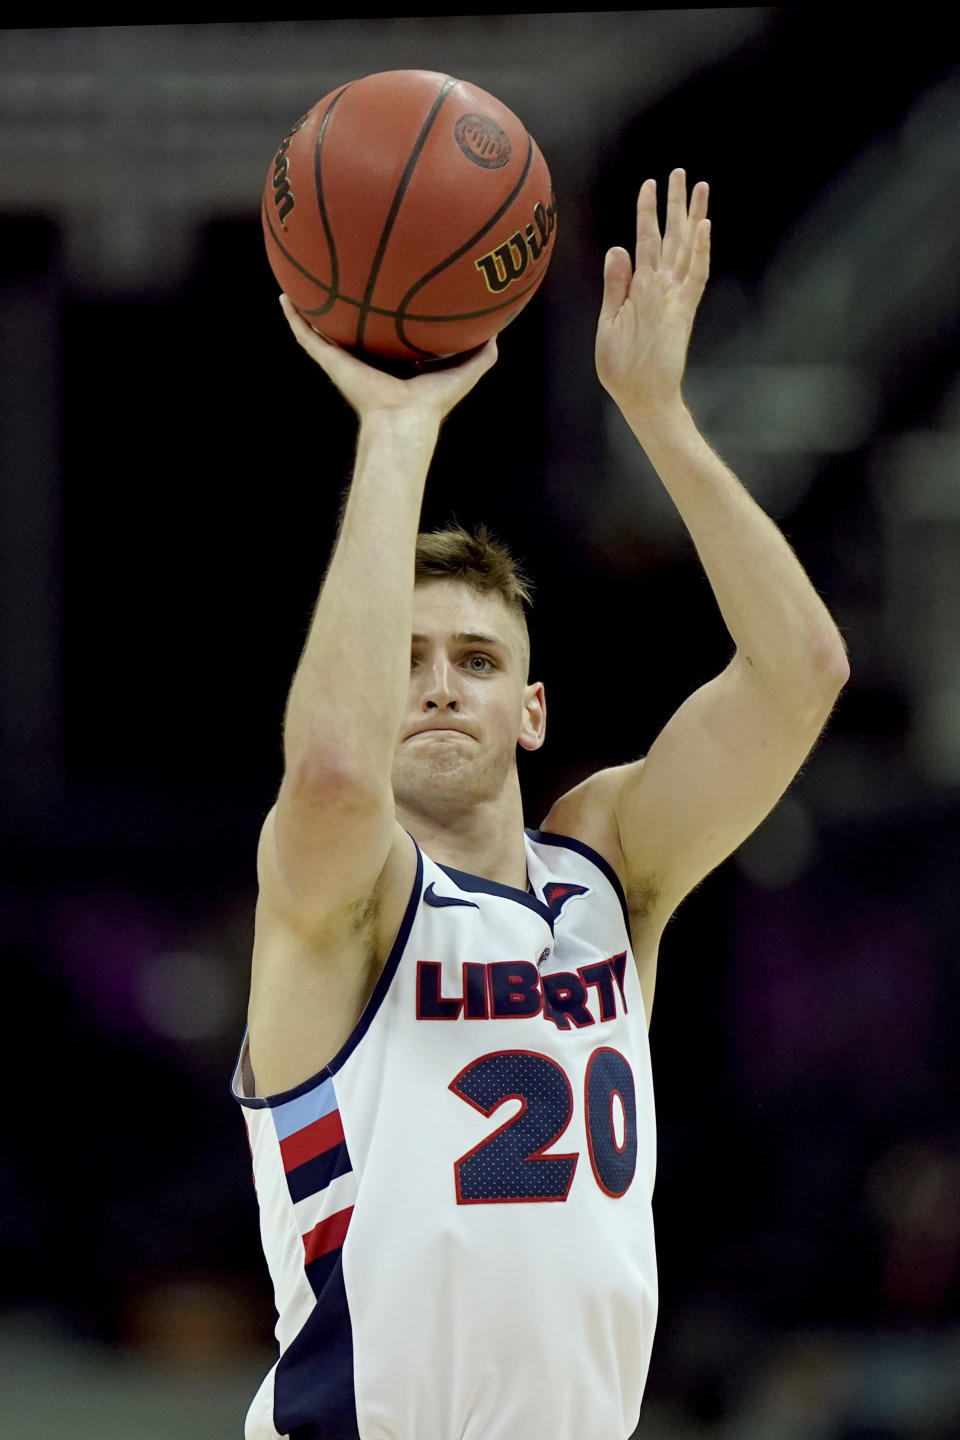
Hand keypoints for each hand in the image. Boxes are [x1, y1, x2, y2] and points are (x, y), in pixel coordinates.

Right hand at [279, 295, 497, 425]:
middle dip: (346, 309)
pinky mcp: (333, 363)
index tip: (385, 293)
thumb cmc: (433, 402)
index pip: (387, 336)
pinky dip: (295, 319)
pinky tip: (285, 298)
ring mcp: (347, 362)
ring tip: (299, 284)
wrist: (405, 421)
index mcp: (394, 363)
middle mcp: (368, 360)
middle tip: (340, 280)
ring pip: (324, 331)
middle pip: (353, 330)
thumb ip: (481, 352)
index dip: (385, 317)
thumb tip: (498, 327)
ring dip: (310, 310)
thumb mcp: (464, 371)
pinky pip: (309, 337)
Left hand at [595, 170, 709, 425]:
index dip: (646, 211)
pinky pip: (695, 277)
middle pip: (671, 236)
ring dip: (693, 217)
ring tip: (701, 186)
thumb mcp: (608, 323)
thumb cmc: (622, 368)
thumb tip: (616, 249)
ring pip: (686, 248)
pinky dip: (700, 252)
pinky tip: (704, 227)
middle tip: (681, 172)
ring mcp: (674, 297)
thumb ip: (614, 286)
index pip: (645, 240)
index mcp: (640, 288)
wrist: (640, 399)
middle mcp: (660, 287)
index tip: (649, 184)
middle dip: (675, 204)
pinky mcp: (684, 312)